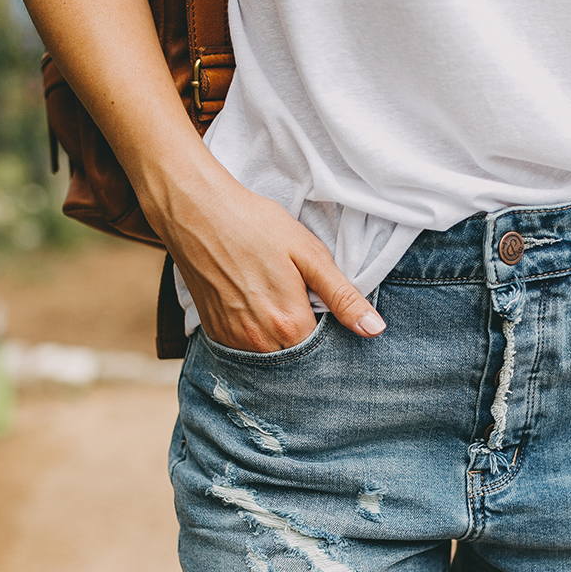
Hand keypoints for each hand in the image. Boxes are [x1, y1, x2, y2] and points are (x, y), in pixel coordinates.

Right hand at [144, 165, 384, 352]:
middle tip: (303, 305)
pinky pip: (247, 349)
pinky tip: (257, 308)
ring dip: (282, 341)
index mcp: (289, 324)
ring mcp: (235, 341)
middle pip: (298, 359)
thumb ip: (343, 297)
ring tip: (278, 304)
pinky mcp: (217, 334)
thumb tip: (374, 330)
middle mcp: (260, 343)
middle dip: (308, 342)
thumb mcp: (308, 254)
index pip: (325, 353)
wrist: (196, 212)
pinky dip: (258, 337)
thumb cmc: (255, 226)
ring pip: (272, 357)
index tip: (328, 315)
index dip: (333, 337)